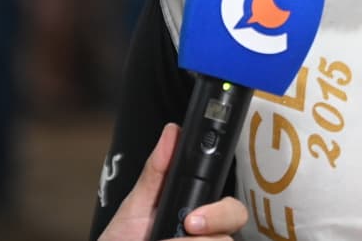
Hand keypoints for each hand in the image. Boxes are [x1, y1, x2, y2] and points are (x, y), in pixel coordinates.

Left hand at [99, 123, 247, 240]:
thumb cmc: (124, 237)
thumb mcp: (136, 203)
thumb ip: (156, 169)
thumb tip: (172, 132)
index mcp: (196, 206)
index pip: (225, 195)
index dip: (220, 195)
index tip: (197, 198)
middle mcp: (208, 228)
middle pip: (237, 216)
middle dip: (219, 216)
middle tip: (189, 223)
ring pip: (224, 239)